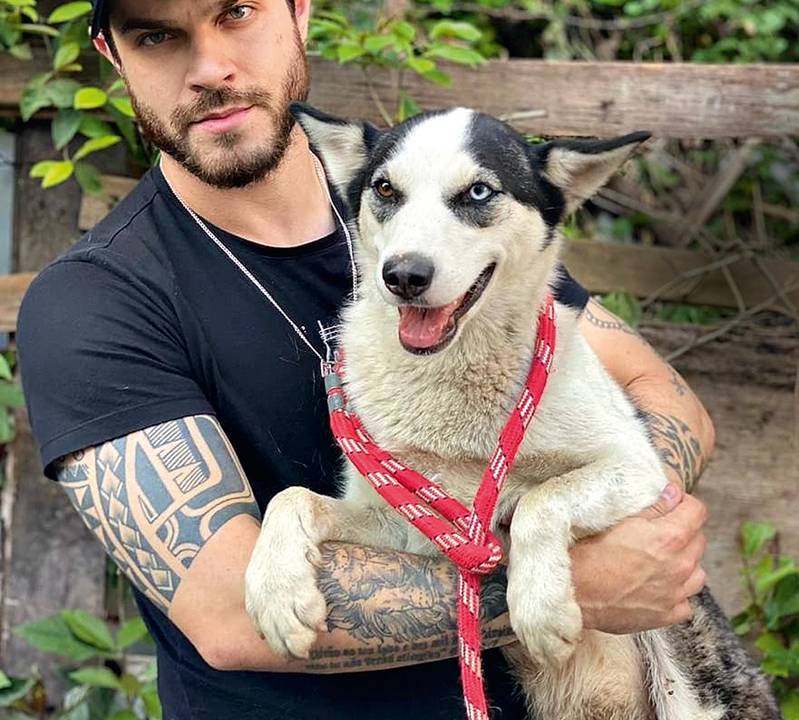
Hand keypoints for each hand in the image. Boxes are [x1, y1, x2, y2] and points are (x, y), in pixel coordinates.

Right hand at [569, 483, 706, 633]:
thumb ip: (653, 506)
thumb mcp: (617, 520)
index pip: (697, 511)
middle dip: (684, 531)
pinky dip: (677, 592)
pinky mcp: (667, 614)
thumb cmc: (589, 554)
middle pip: (699, 539)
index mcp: (670, 537)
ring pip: (697, 571)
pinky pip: (686, 601)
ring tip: (662, 560)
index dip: (684, 503)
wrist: (573, 593)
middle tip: (659, 530)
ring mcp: (675, 593)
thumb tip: (673, 493)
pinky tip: (658, 586)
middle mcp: (680, 566)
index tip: (671, 504)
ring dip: (685, 563)